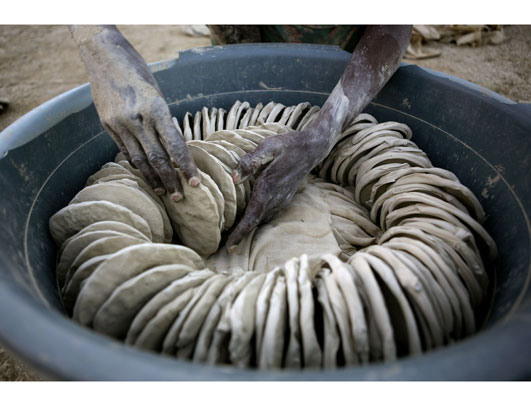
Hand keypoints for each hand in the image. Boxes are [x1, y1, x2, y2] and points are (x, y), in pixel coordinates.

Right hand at [72, 26, 199, 199]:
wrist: (104, 56)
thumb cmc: (138, 73)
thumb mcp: (156, 94)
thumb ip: (163, 121)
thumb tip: (173, 147)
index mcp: (156, 109)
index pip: (175, 146)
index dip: (186, 167)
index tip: (196, 182)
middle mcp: (137, 120)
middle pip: (157, 159)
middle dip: (170, 180)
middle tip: (180, 197)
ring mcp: (120, 124)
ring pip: (139, 160)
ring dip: (153, 178)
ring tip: (163, 191)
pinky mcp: (107, 126)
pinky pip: (125, 151)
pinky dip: (137, 164)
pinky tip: (145, 174)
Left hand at [226, 128, 328, 249]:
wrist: (311, 149)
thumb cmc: (287, 145)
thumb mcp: (268, 146)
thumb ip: (250, 161)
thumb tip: (233, 178)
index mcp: (268, 188)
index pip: (252, 217)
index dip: (240, 233)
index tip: (229, 247)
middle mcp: (276, 198)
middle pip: (255, 223)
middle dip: (239, 236)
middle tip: (222, 247)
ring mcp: (282, 200)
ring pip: (262, 220)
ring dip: (248, 229)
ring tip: (230, 238)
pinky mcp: (285, 198)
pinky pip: (268, 214)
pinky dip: (256, 221)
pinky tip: (247, 221)